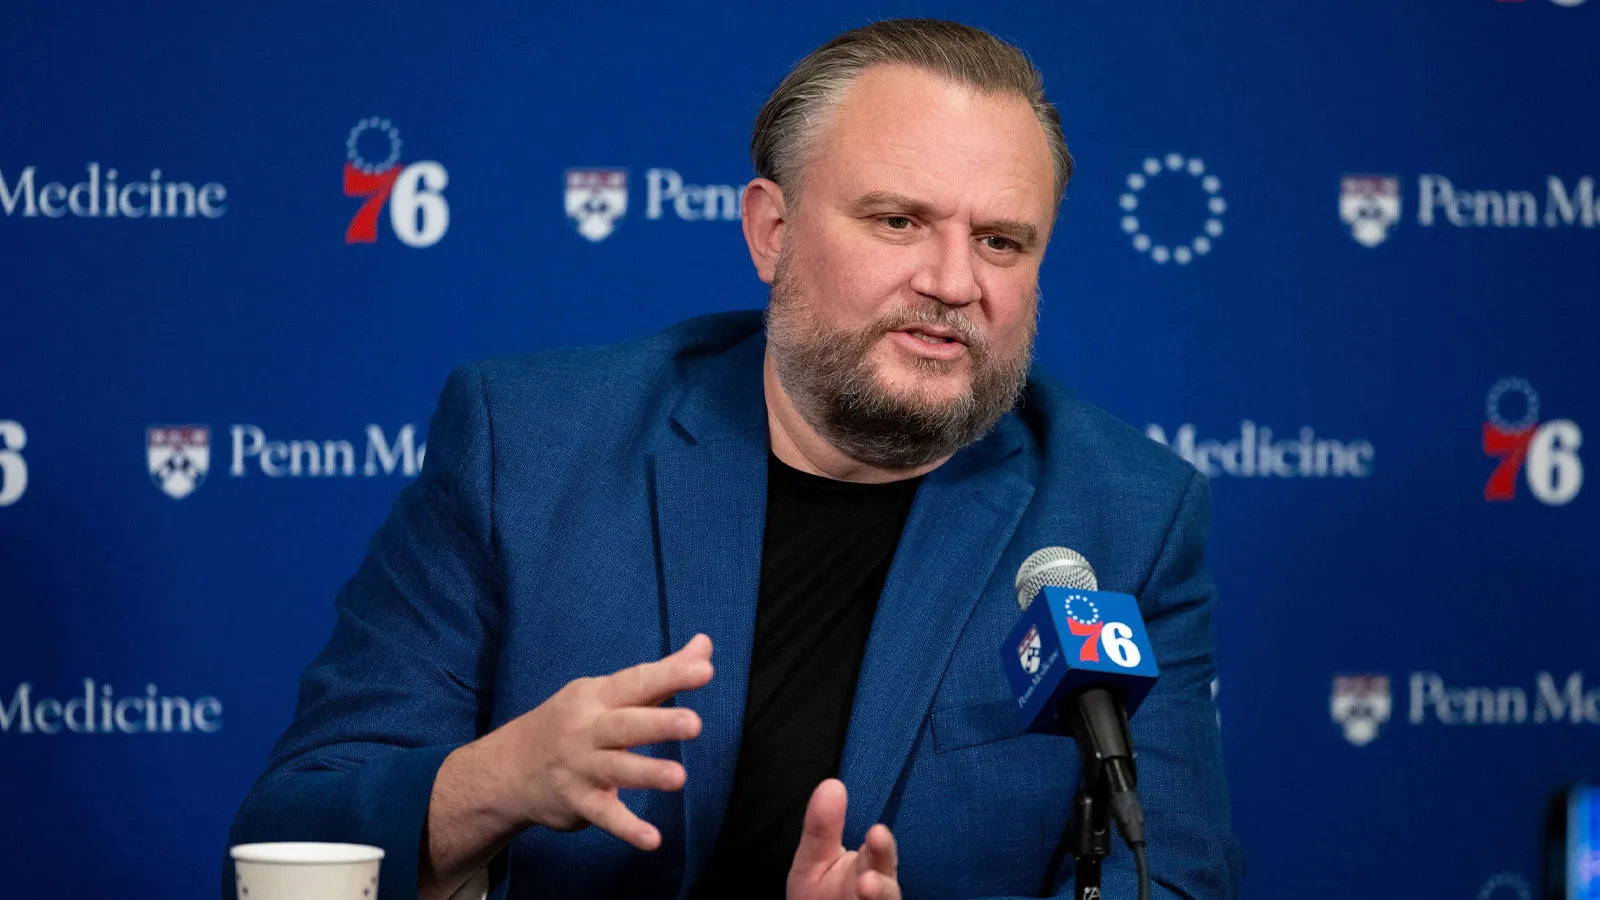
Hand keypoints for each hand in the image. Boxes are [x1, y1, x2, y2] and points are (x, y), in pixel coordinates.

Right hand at [464, 633, 713, 849]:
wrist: (508, 768)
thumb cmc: (574, 722)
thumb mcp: (607, 692)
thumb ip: (660, 675)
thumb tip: (705, 646)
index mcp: (598, 696)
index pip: (637, 682)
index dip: (671, 675)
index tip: (704, 669)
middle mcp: (588, 729)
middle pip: (626, 724)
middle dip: (659, 723)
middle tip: (694, 724)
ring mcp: (580, 767)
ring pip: (616, 769)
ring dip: (647, 773)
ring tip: (680, 778)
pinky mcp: (578, 802)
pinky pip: (605, 816)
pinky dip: (627, 828)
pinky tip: (652, 840)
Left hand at [787, 779, 900, 899]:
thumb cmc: (820, 894)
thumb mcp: (813, 861)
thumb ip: (822, 828)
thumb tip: (832, 784)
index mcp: (868, 868)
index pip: (879, 854)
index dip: (880, 846)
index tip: (876, 833)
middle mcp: (878, 894)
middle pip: (887, 890)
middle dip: (881, 886)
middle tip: (868, 881)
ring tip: (865, 890)